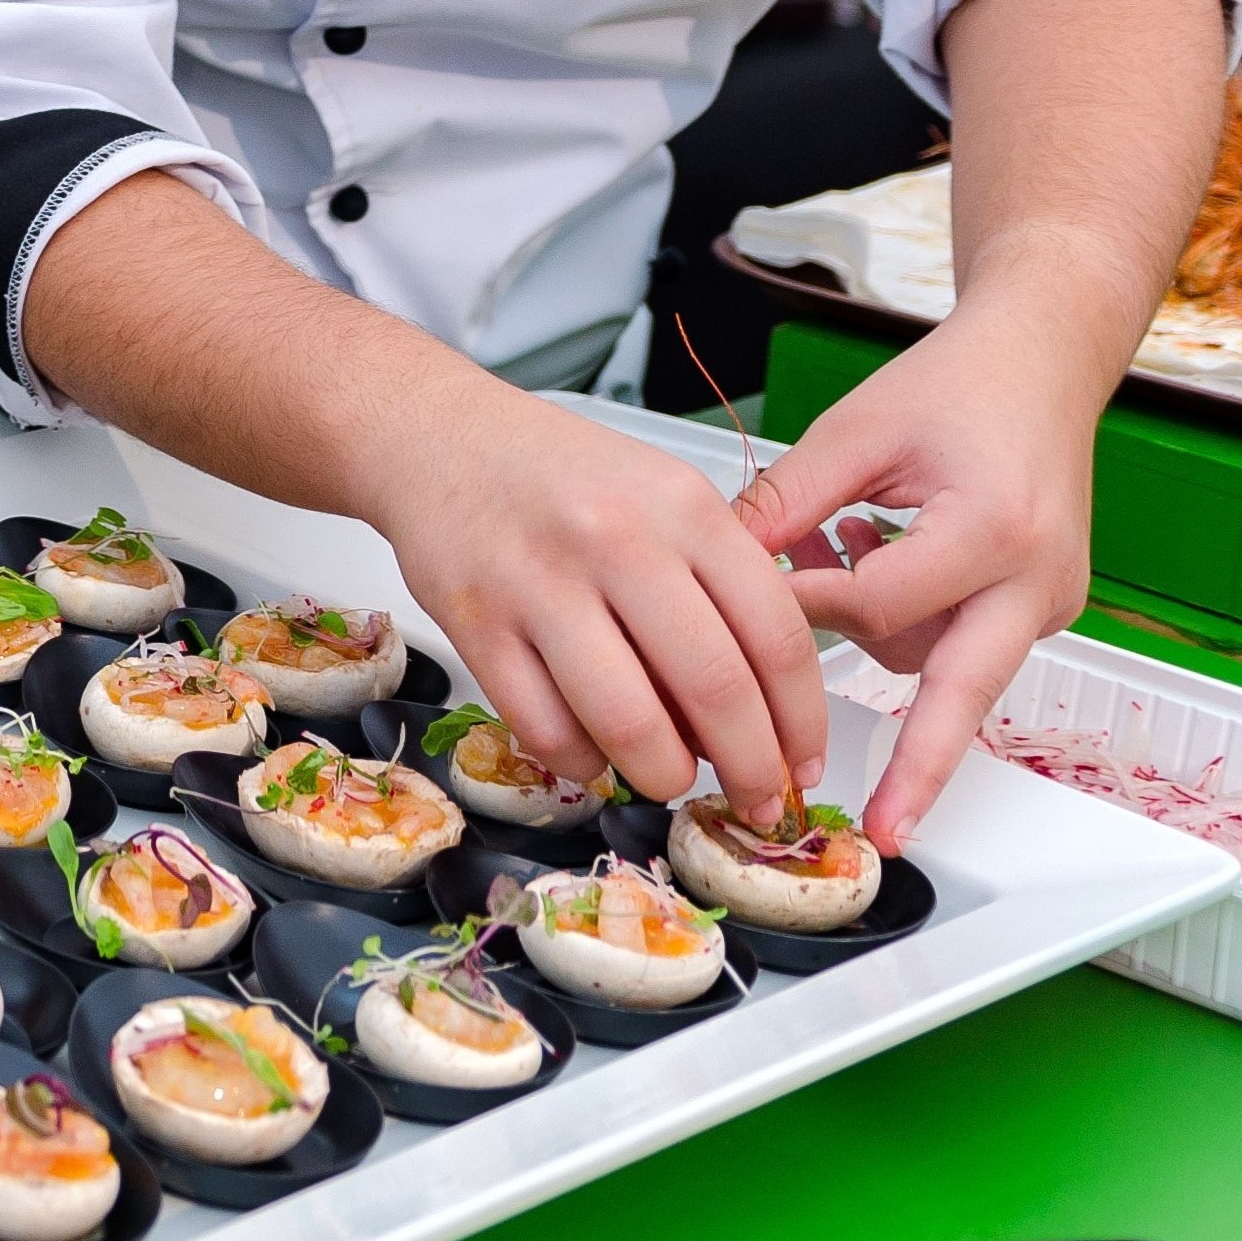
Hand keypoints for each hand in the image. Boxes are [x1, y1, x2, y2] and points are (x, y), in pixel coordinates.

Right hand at [362, 380, 828, 822]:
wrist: (439, 439)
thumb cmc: (561, 476)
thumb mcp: (663, 497)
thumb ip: (718, 585)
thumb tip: (761, 710)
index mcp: (683, 507)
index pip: (775, 635)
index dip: (801, 721)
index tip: (802, 766)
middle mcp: (616, 540)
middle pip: (715, 689)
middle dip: (750, 770)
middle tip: (756, 802)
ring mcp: (540, 583)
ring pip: (627, 722)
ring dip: (663, 774)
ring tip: (669, 777)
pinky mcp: (476, 623)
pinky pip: (544, 728)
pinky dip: (581, 762)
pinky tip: (592, 752)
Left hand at [738, 302, 1097, 851]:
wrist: (1043, 363)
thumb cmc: (956, 385)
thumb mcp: (856, 432)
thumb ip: (787, 504)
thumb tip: (717, 570)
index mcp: (996, 531)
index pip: (881, 604)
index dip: (811, 598)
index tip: (762, 588)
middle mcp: (1036, 581)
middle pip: (963, 693)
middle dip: (922, 766)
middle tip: (884, 830)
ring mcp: (1047, 604)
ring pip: (942, 663)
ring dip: (876, 627)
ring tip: (848, 534)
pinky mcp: (1038, 610)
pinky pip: (956, 641)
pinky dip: (906, 615)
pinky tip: (877, 545)